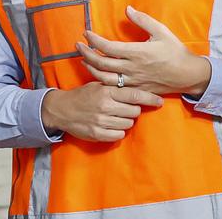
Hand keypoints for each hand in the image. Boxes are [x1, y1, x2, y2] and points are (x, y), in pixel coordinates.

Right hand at [40, 82, 163, 141]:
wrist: (62, 109)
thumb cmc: (84, 95)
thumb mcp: (99, 85)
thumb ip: (116, 87)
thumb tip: (138, 90)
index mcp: (107, 92)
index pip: (135, 95)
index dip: (150, 98)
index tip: (159, 101)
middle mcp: (105, 107)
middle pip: (134, 112)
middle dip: (134, 110)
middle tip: (126, 108)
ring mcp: (101, 122)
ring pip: (128, 124)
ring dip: (126, 121)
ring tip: (116, 116)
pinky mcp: (97, 134)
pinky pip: (119, 135)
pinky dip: (118, 131)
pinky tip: (111, 125)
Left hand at [76, 5, 211, 95]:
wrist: (186, 74)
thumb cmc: (175, 51)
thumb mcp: (161, 31)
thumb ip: (143, 20)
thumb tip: (128, 9)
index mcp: (137, 52)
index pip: (108, 47)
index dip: (94, 40)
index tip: (86, 33)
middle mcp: (132, 68)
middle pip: (101, 63)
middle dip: (86, 53)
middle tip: (78, 45)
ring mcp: (132, 81)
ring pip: (104, 78)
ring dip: (91, 68)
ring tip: (83, 59)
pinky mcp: (135, 89)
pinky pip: (114, 87)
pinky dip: (101, 81)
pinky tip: (97, 74)